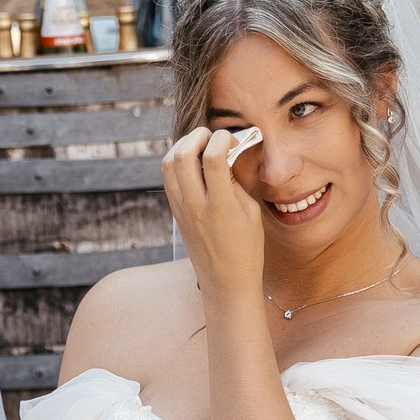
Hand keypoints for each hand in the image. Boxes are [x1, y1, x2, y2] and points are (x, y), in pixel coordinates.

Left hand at [162, 126, 266, 301]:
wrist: (226, 284)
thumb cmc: (247, 251)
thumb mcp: (251, 214)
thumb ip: (235, 183)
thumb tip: (225, 157)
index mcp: (221, 207)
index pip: (213, 158)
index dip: (223, 139)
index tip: (233, 140)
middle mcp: (196, 206)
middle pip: (182, 155)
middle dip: (198, 136)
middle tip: (213, 136)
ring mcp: (181, 210)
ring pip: (168, 164)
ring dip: (182, 146)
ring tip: (200, 144)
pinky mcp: (175, 213)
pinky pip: (168, 179)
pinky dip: (177, 162)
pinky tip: (193, 162)